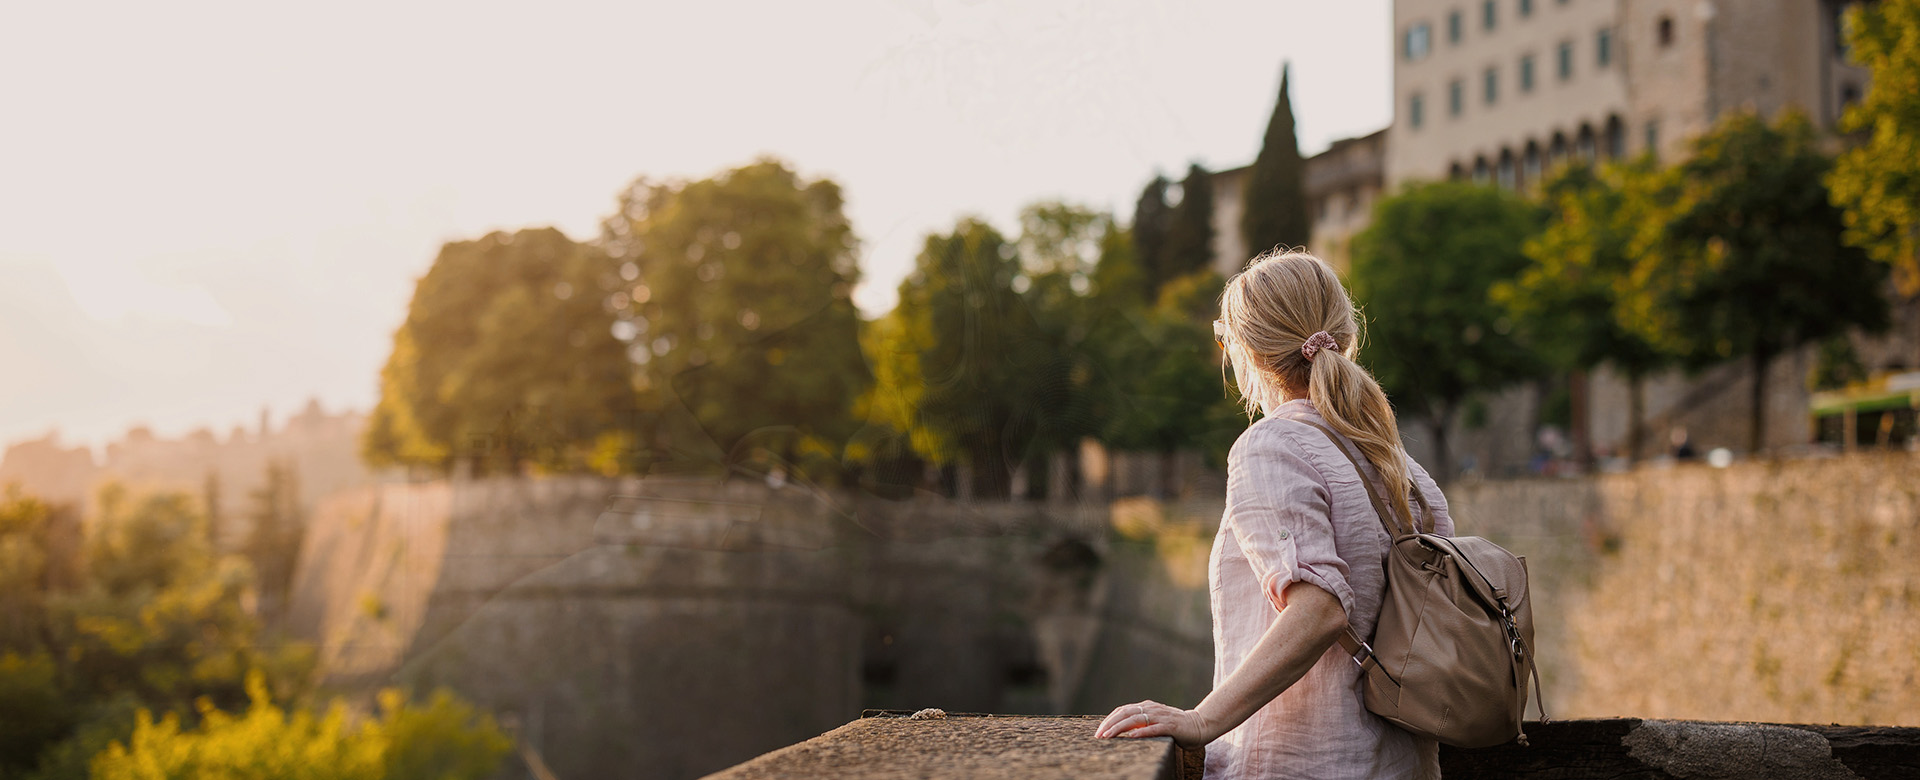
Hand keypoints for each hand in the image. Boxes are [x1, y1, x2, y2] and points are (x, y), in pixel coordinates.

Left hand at [1093, 699, 1215, 748]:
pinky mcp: (1171, 726)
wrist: (1200, 725)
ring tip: (1108, 736)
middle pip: (1125, 713)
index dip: (1109, 720)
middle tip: (1098, 735)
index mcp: (1147, 706)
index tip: (1099, 731)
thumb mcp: (1155, 722)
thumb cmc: (1176, 727)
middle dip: (1109, 724)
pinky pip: (1153, 728)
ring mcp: (1161, 716)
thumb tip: (1122, 731)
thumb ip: (1141, 723)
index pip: (1123, 710)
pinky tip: (1131, 737)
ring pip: (1136, 719)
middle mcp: (1152, 709)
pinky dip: (1141, 732)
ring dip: (1119, 728)